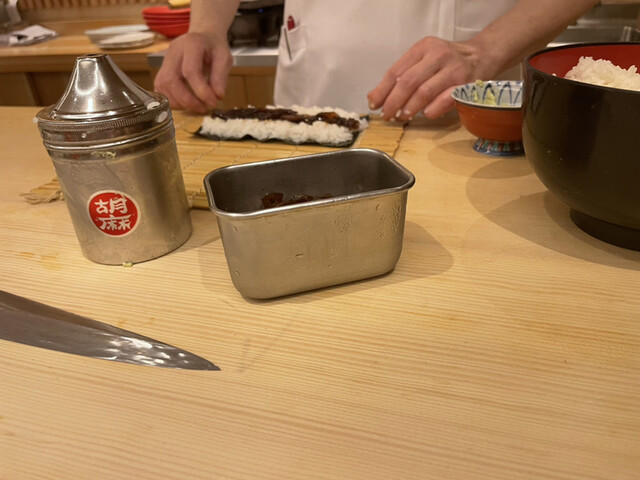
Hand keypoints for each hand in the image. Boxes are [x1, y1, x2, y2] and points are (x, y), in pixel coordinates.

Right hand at [153, 32, 231, 113]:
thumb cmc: (214, 47)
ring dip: (179, 102)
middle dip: (187, 100)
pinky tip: (185, 103)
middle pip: (171, 80)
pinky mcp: (161, 69)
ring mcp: (165, 60)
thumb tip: (217, 96)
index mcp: (192, 44)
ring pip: (163, 85)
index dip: (201, 91)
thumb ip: (221, 77)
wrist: (202, 37)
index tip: (213, 102)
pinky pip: (160, 88)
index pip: (190, 71)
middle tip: (203, 108)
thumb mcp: (224, 58)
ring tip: (196, 106)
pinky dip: (171, 100)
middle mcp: (174, 51)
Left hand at [367, 36, 488, 120]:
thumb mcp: (424, 59)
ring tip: (402, 117)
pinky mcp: (466, 84)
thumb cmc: (446, 62)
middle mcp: (438, 55)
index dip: (382, 90)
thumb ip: (402, 75)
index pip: (396, 71)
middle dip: (393, 102)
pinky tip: (425, 114)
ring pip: (424, 92)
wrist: (481, 56)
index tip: (374, 104)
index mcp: (423, 47)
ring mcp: (454, 69)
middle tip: (387, 115)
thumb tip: (375, 98)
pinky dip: (431, 110)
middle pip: (408, 82)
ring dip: (410, 108)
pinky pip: (444, 100)